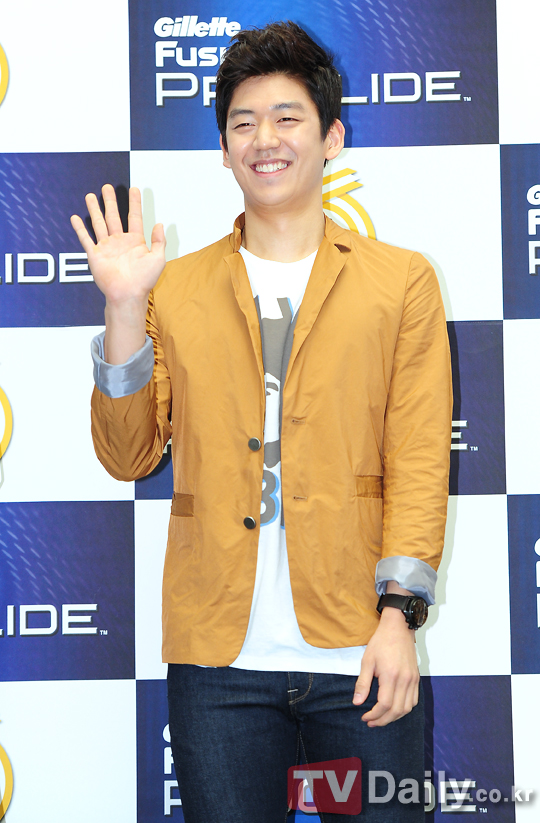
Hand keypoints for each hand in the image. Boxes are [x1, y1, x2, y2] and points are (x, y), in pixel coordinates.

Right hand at [71, 185, 165, 363]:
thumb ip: (159, 241)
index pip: (134, 217)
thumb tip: (160, 224)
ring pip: (99, 223)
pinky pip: (86, 239)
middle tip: (108, 187)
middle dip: (111, 201)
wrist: (127, 295)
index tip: (133, 189)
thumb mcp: (158, 259)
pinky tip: (76, 218)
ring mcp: (106, 247)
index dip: (134, 203)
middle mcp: (120, 242)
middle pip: (114, 216)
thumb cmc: (143, 281)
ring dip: (95, 210)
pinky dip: (80, 228)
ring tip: (91, 196)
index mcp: (135, 242)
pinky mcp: (95, 255)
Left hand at [352, 606, 418, 726]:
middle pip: (396, 710)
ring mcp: (413, 680)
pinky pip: (413, 701)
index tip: (365, 717)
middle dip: (383, 720)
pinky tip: (394, 709)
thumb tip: (357, 703)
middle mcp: (404, 680)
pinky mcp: (416, 678)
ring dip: (394, 717)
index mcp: (390, 676)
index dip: (374, 715)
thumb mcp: (367, 660)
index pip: (384, 705)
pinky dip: (404, 709)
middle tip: (371, 722)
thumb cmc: (381, 642)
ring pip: (407, 708)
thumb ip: (362, 683)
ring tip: (381, 718)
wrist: (398, 628)